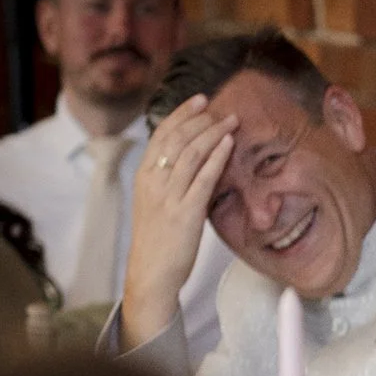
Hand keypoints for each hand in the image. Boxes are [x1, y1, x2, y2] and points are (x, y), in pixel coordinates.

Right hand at [124, 93, 236, 344]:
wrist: (151, 273)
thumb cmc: (158, 240)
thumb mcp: (157, 203)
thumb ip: (169, 180)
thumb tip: (190, 159)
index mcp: (144, 176)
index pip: (161, 134)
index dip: (180, 114)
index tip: (199, 101)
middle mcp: (153, 181)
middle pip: (176, 138)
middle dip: (199, 118)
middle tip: (219, 106)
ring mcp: (169, 196)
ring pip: (190, 153)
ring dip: (213, 132)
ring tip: (231, 120)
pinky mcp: (185, 212)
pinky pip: (203, 178)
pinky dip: (217, 157)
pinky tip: (228, 144)